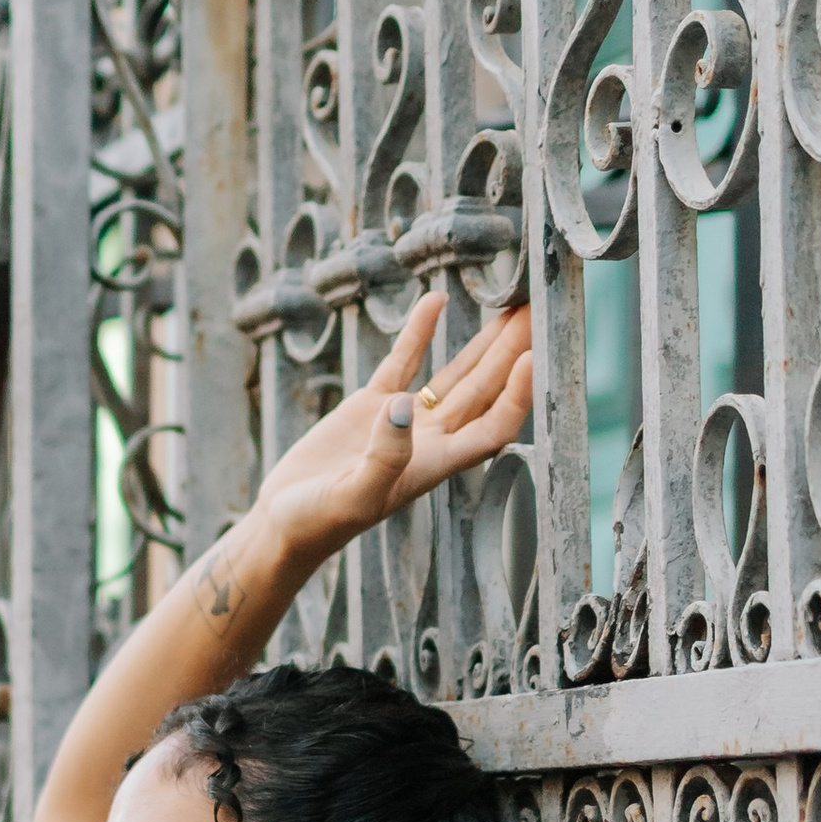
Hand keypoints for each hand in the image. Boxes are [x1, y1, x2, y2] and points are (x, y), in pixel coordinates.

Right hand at [259, 296, 531, 567]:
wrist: (284, 520)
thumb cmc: (318, 521)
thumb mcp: (351, 496)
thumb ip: (383, 457)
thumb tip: (403, 406)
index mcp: (435, 464)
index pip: (493, 426)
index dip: (517, 394)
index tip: (534, 356)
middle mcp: (430, 439)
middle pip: (484, 390)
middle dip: (511, 351)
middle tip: (536, 307)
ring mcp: (403, 419)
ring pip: (456, 374)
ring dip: (483, 342)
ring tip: (510, 302)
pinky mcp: (371, 405)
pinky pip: (404, 362)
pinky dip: (420, 332)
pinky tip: (436, 300)